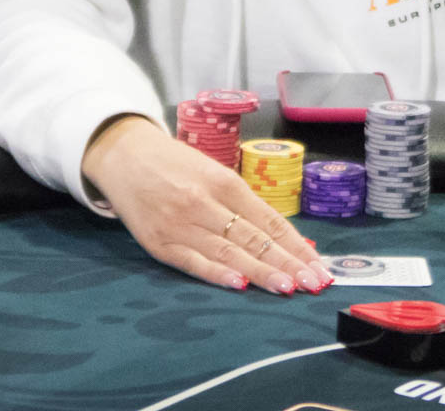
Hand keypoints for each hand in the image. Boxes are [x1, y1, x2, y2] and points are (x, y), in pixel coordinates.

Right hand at [82, 116, 332, 295]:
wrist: (124, 156)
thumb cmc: (176, 165)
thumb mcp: (214, 173)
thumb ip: (245, 205)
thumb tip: (287, 239)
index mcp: (224, 182)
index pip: (269, 221)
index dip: (296, 246)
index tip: (320, 266)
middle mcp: (205, 202)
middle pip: (254, 238)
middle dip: (287, 263)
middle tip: (314, 283)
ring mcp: (181, 224)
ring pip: (229, 252)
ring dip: (260, 272)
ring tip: (287, 288)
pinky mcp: (159, 243)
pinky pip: (193, 261)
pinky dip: (217, 273)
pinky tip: (239, 284)